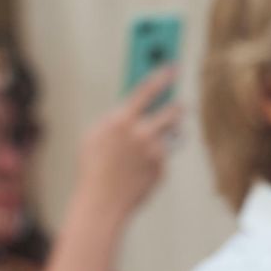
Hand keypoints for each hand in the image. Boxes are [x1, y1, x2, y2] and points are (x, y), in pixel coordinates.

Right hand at [72, 66, 181, 219]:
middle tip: (178, 105)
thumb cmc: (93, 168)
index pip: (148, 88)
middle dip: (176, 106)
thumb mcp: (95, 136)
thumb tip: (135, 104)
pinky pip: (165, 156)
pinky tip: (140, 168)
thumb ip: (115, 118)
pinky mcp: (161, 168)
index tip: (174, 66)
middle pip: (173, 109)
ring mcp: (154, 152)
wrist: (100, 203)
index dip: (163, 74)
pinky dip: (157, 159)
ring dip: (170, 132)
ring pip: (175, 132)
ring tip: (155, 139)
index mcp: (121, 120)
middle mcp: (141, 133)